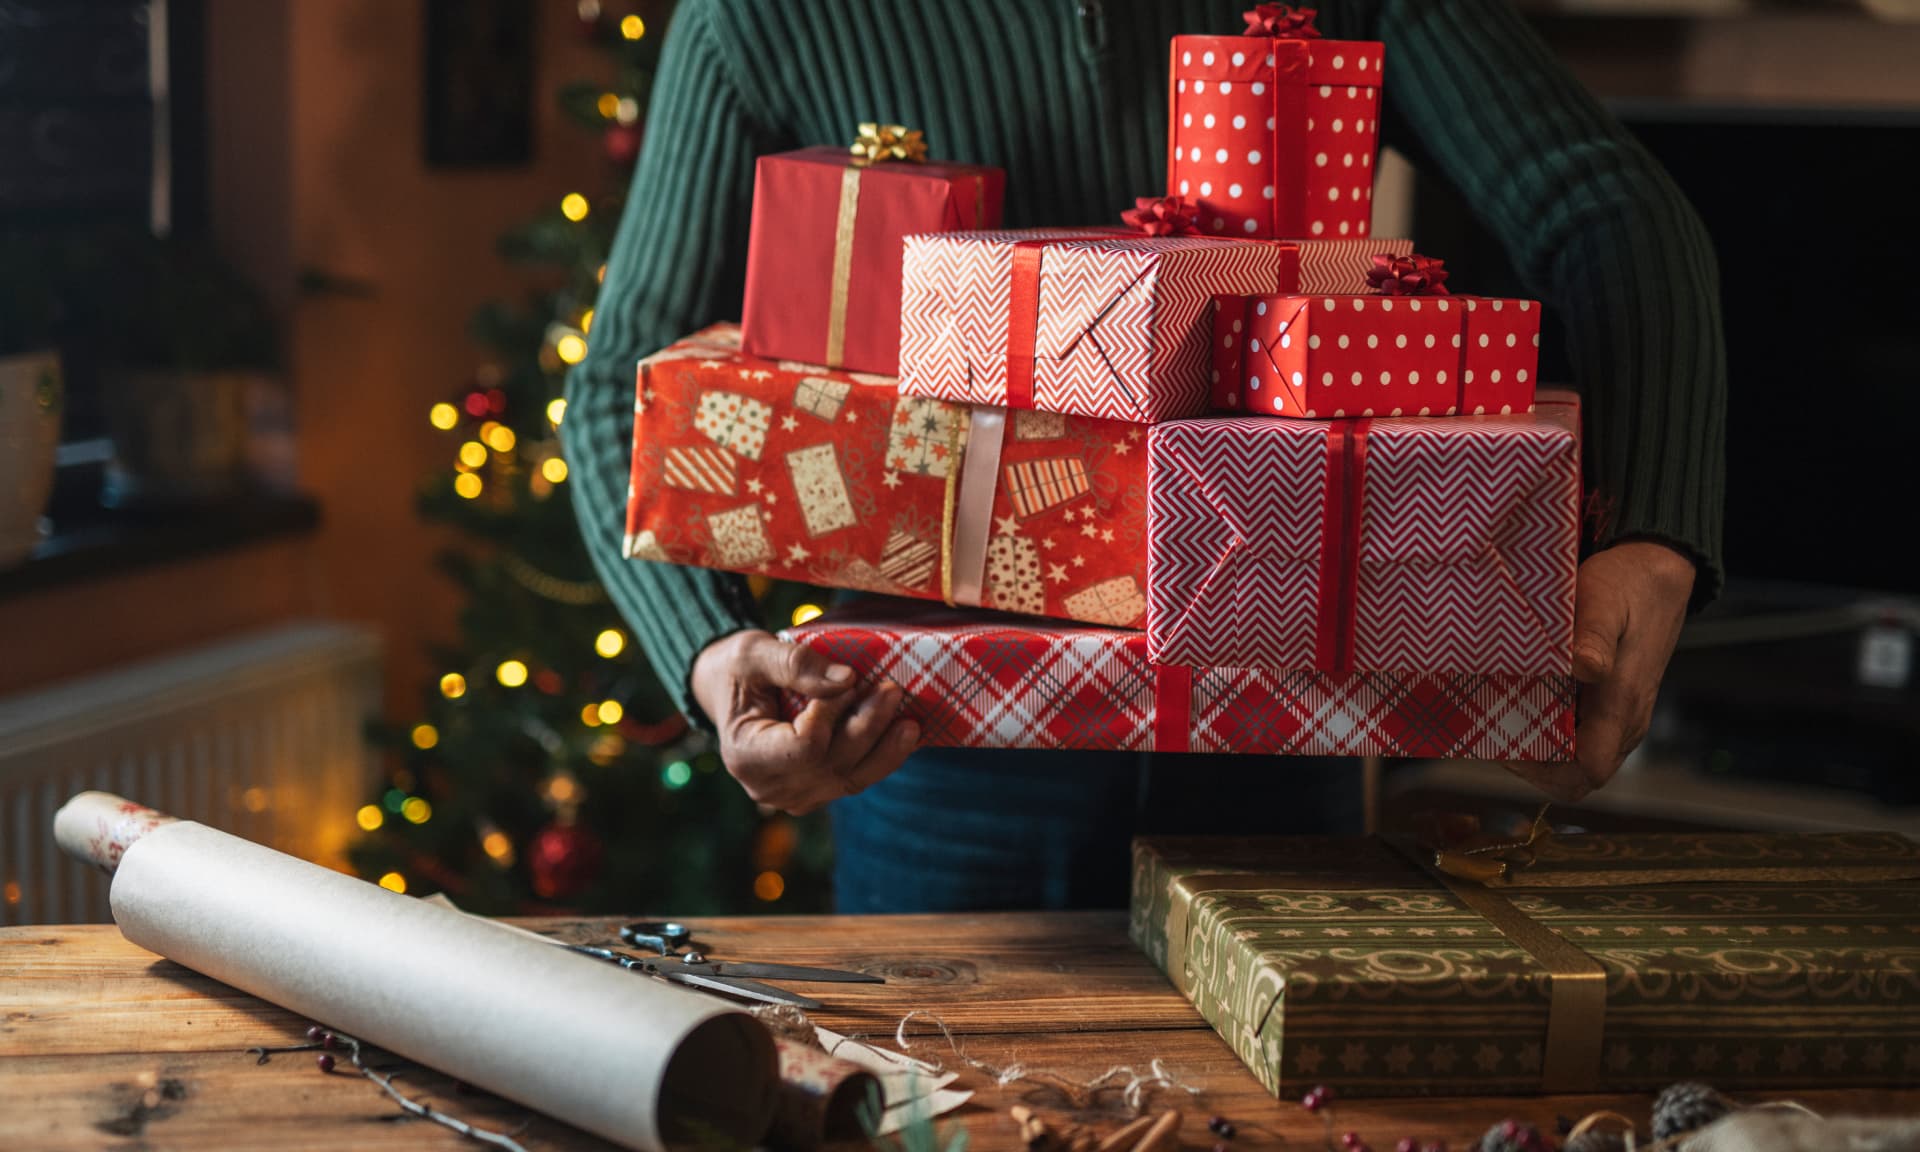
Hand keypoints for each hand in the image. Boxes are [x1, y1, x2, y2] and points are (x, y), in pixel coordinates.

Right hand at [690, 630, 918, 814]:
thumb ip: (797, 665)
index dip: (831, 714)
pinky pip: (854, 779)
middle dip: (867, 727)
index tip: (849, 680)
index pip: (803, 747)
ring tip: (910, 722)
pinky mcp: (816, 792)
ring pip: (850, 779)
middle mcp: (768, 786)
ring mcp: (794, 796)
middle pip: (831, 765)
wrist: (731, 692)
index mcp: (745, 755)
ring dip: (884, 750)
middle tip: (892, 688)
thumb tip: (848, 679)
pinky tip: (903, 735)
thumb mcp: (755, 653)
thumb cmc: (739, 669)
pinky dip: (881, 758)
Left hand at [1505, 540, 1694, 801]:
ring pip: (1578, 760)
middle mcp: (1626, 722)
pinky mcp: (1613, 708)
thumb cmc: (1626, 587)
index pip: (1588, 770)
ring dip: (1540, 749)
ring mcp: (1621, 718)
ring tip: (1503, 716)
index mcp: (1622, 704)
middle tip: (1496, 730)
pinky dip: (1551, 732)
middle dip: (1533, 766)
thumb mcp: (1603, 602)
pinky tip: (1525, 703)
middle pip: (1577, 776)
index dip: (1544, 771)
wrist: (1656, 575)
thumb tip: (1583, 668)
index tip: (1508, 743)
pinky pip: (1582, 738)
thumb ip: (1592, 637)